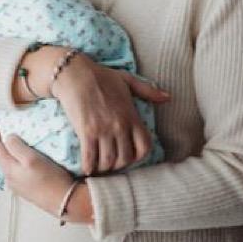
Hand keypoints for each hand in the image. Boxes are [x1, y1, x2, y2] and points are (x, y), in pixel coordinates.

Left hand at [0, 118, 76, 218]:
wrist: (68, 203)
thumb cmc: (51, 181)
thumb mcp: (32, 159)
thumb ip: (16, 147)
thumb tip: (8, 138)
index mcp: (9, 170)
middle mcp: (11, 179)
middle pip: (1, 155)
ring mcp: (20, 185)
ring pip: (10, 162)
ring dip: (9, 150)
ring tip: (12, 139)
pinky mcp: (30, 188)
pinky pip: (19, 169)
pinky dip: (19, 158)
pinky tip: (26, 156)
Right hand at [52, 53, 170, 175]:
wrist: (75, 73)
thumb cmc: (101, 75)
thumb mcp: (127, 80)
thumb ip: (147, 90)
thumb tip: (167, 97)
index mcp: (132, 115)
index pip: (145, 146)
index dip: (139, 156)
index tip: (130, 156)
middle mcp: (120, 126)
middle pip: (125, 158)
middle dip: (119, 165)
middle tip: (112, 164)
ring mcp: (103, 130)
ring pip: (108, 161)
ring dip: (104, 167)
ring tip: (99, 166)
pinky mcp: (86, 132)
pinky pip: (90, 157)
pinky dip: (88, 166)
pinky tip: (86, 168)